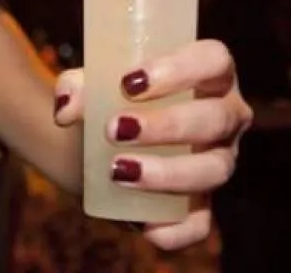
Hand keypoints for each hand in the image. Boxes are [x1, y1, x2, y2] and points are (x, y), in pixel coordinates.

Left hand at [54, 40, 252, 249]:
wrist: (97, 142)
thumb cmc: (108, 99)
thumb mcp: (91, 85)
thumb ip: (75, 88)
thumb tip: (67, 110)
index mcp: (207, 75)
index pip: (213, 60)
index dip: (180, 68)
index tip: (128, 82)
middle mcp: (224, 117)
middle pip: (215, 118)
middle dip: (167, 125)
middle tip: (114, 129)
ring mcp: (218, 161)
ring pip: (213, 170)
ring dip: (168, 173)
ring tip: (118, 170)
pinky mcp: (201, 203)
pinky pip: (201, 223)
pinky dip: (177, 230)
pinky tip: (146, 227)